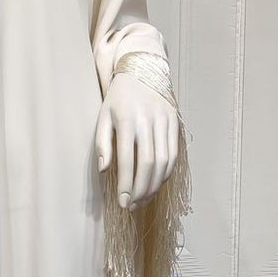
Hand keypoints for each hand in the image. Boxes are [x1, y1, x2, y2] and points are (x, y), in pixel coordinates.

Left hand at [95, 73, 180, 208]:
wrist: (142, 70)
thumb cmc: (118, 98)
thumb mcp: (103, 117)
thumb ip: (102, 144)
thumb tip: (104, 171)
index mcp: (127, 120)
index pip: (127, 160)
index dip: (126, 185)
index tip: (122, 203)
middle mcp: (148, 121)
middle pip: (148, 164)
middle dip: (141, 189)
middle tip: (133, 206)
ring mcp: (164, 122)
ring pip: (164, 162)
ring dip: (155, 185)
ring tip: (144, 199)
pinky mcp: (175, 123)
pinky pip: (174, 154)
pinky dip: (166, 173)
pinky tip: (156, 184)